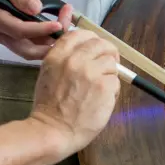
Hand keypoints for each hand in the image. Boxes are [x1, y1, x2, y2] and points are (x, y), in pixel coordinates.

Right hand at [0, 0, 71, 60]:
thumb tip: (35, 9)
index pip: (18, 31)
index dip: (39, 30)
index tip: (58, 25)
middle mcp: (0, 33)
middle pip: (26, 49)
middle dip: (49, 41)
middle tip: (67, 25)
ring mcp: (8, 36)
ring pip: (33, 49)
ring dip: (52, 39)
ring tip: (67, 18)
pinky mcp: (17, 36)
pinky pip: (35, 42)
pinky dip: (49, 36)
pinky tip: (62, 20)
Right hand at [28, 29, 119, 155]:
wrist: (52, 131)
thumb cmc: (49, 106)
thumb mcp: (49, 73)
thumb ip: (65, 58)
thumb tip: (85, 48)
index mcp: (58, 55)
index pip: (81, 33)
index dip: (91, 39)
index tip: (96, 48)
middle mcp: (75, 59)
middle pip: (101, 44)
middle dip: (107, 53)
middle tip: (108, 63)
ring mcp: (91, 72)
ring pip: (111, 62)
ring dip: (109, 74)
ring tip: (98, 89)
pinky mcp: (104, 85)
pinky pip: (116, 81)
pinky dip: (112, 91)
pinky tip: (100, 100)